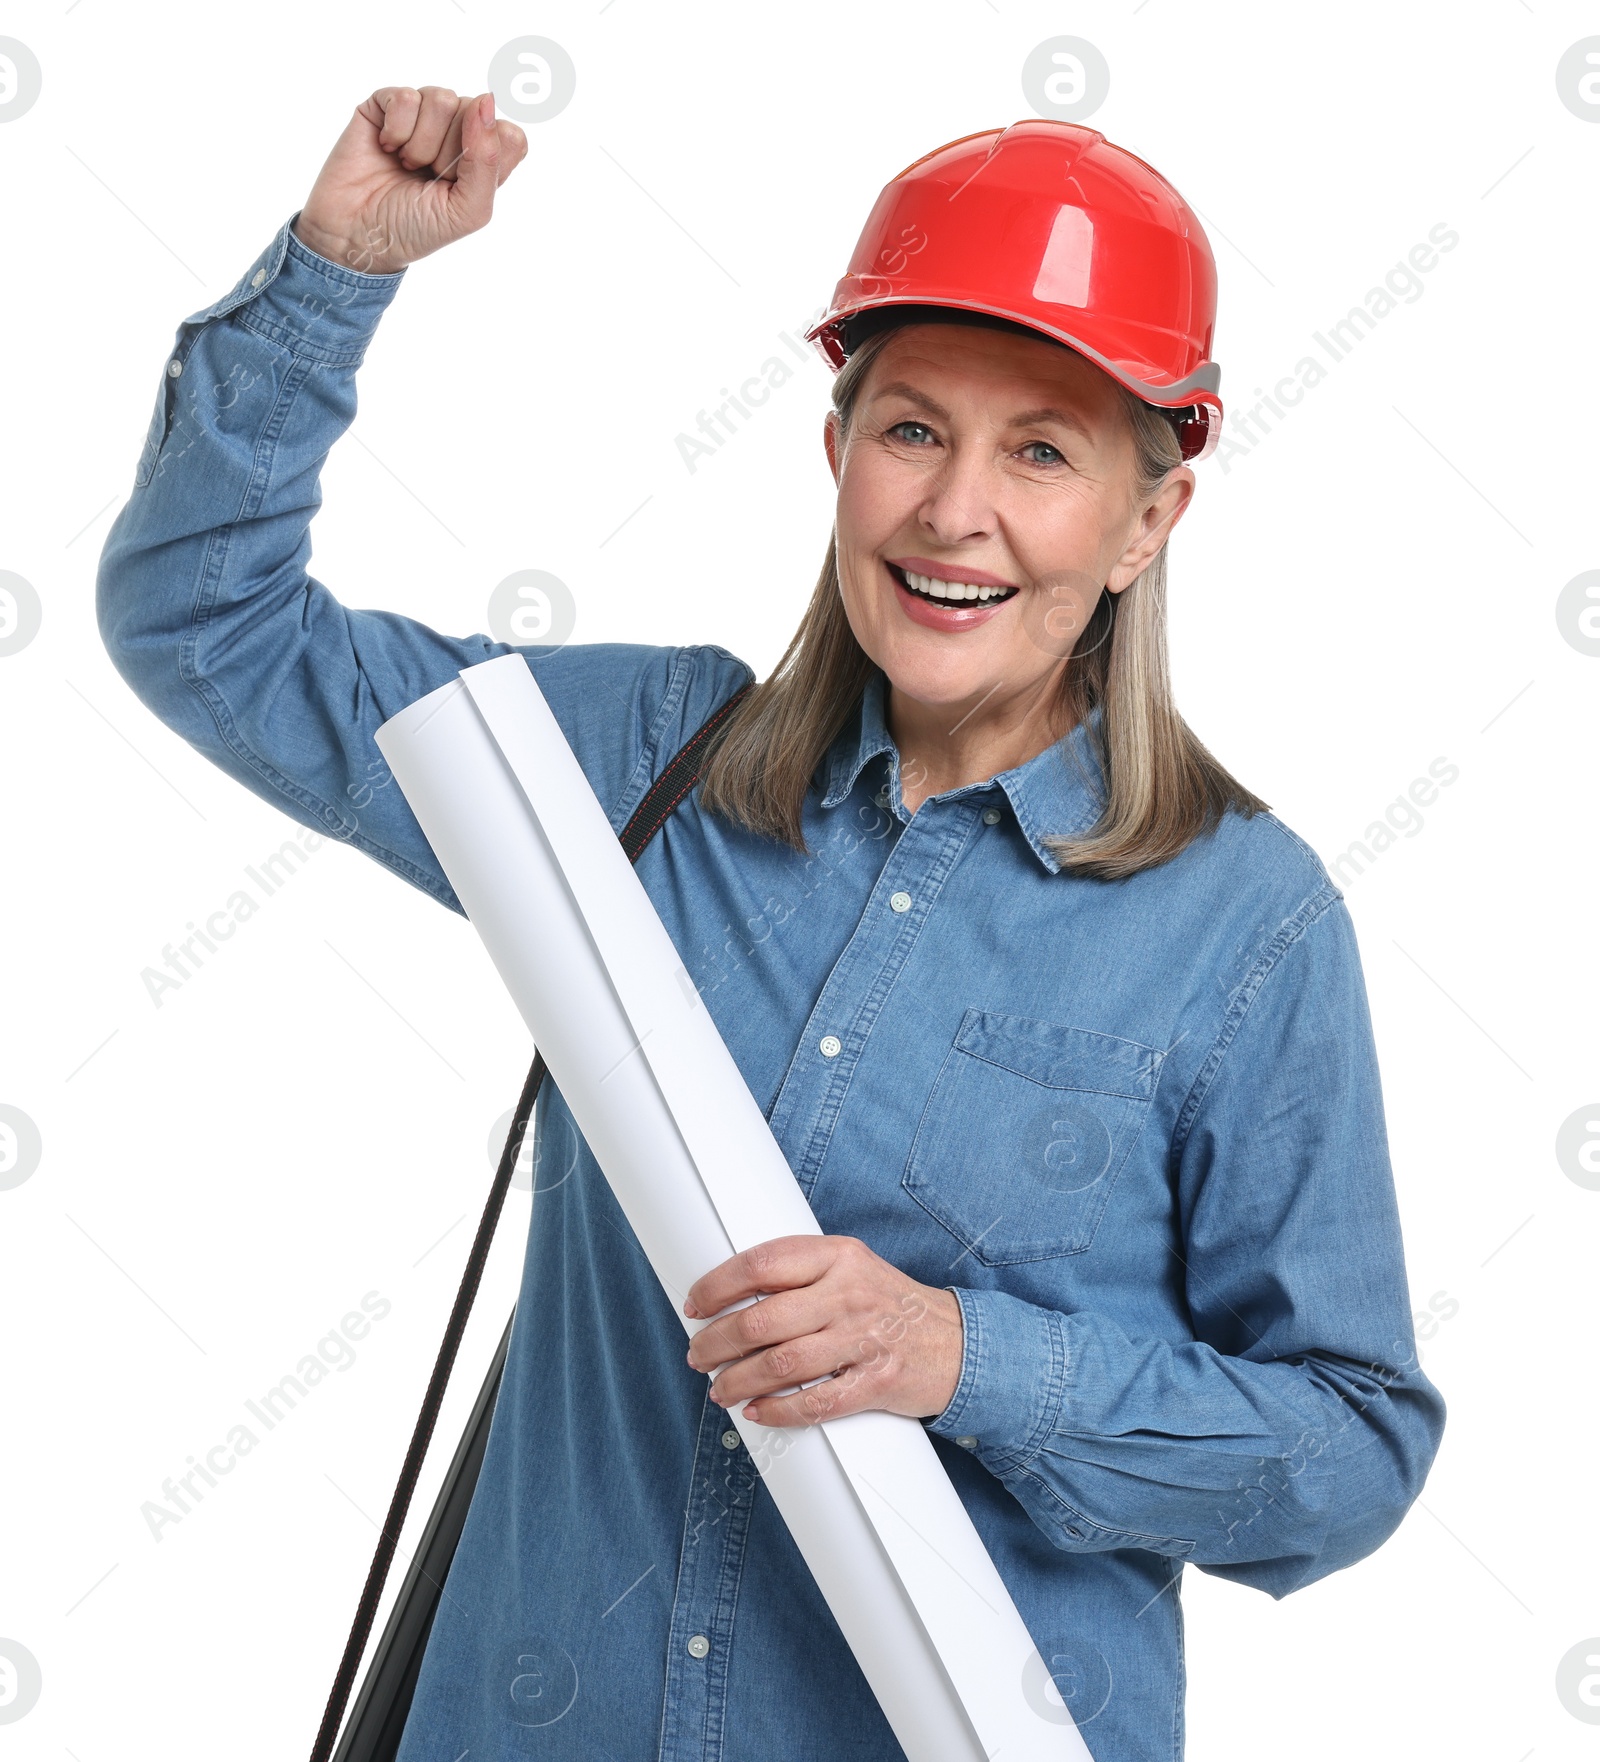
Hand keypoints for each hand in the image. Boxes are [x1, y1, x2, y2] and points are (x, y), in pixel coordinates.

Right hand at [294, 85, 528, 274]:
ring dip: (422, 144)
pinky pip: (407, 97)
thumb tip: (487, 100)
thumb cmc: (414, 229)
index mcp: (483, 162)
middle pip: (476, 112)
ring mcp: (423, 116)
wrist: (357, 232)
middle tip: (428, 178)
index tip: (461, 182)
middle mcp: (456, 133)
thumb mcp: (467, 211)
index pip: (510, 135)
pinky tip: (386, 148)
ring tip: (407, 165)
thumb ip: (488, 159)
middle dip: (449, 154)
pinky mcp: (389, 104)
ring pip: (443, 98)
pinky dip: (397, 130)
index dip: (487, 155)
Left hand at [683, 1235, 964, 1426]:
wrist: (957, 1342)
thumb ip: (802, 1274)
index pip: (762, 1264)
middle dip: (718, 1342)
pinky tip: (759, 1411)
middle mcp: (849, 1294)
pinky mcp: (876, 1382)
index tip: (695, 1304)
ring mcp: (865, 1339)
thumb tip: (734, 1296)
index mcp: (838, 1256)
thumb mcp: (851, 1268)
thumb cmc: (890, 1305)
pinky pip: (816, 1403)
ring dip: (739, 1381)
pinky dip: (779, 1411)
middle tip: (699, 1355)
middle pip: (763, 1320)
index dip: (718, 1286)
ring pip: (782, 1364)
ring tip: (720, 1388)